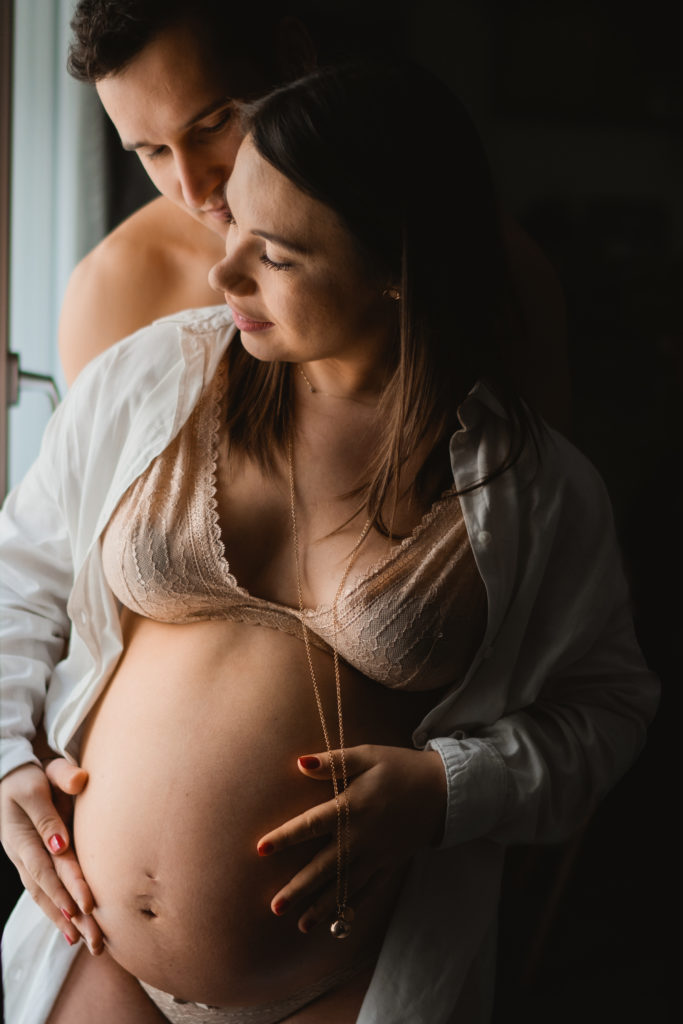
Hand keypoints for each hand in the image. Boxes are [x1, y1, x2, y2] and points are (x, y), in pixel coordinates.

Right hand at [0, 760, 102, 952]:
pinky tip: (71, 931)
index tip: (84, 906)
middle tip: (93, 938)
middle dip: (70, 915)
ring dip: (64, 921)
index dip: (65, 885)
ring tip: (85, 942)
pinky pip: (43, 893)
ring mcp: (27, 861)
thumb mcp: (43, 775)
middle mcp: (23, 853)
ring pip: (44, 896)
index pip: (46, 865)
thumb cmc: (32, 774)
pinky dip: (56, 912)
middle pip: (47, 889)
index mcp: (23, 834)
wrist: (13, 776)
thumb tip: (74, 800)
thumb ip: (61, 782)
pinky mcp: (34, 863)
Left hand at [256, 744, 445, 932]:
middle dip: (298, 887)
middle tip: (274, 906)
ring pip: (344, 885)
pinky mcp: (389, 863)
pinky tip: (337, 921)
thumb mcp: (368, 755)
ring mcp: (376, 855)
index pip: (310, 824)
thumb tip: (300, 763)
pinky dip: (352, 906)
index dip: (285, 837)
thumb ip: (334, 761)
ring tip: (299, 924)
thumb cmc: (401, 768)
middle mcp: (360, 837)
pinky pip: (368, 890)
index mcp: (351, 807)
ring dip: (321, 905)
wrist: (443, 790)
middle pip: (324, 866)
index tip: (260, 849)